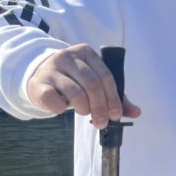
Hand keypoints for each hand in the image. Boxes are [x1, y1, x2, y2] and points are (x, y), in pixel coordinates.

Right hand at [27, 44, 141, 128]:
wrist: (40, 78)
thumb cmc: (74, 81)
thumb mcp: (94, 84)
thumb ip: (115, 97)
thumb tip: (136, 112)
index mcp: (86, 53)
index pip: (106, 76)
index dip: (113, 98)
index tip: (116, 115)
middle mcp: (68, 56)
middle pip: (92, 84)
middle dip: (100, 107)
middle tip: (102, 122)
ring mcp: (52, 68)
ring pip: (75, 93)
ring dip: (83, 109)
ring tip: (83, 112)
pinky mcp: (39, 83)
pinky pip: (54, 101)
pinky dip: (61, 109)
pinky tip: (62, 108)